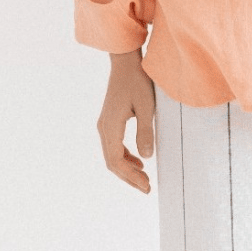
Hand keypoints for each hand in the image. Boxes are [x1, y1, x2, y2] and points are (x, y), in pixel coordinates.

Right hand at [97, 47, 156, 191]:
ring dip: (127, 169)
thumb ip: (145, 132)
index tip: (146, 186)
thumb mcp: (147, 107)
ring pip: (112, 155)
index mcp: (110, 126)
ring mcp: (105, 124)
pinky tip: (139, 161)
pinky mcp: (110, 121)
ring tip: (144, 179)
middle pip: (112, 162)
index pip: (115, 161)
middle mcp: (104, 127)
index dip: (130, 177)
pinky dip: (125, 157)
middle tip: (147, 188)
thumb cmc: (138, 81)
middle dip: (129, 177)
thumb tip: (146, 158)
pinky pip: (114, 146)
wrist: (126, 62)